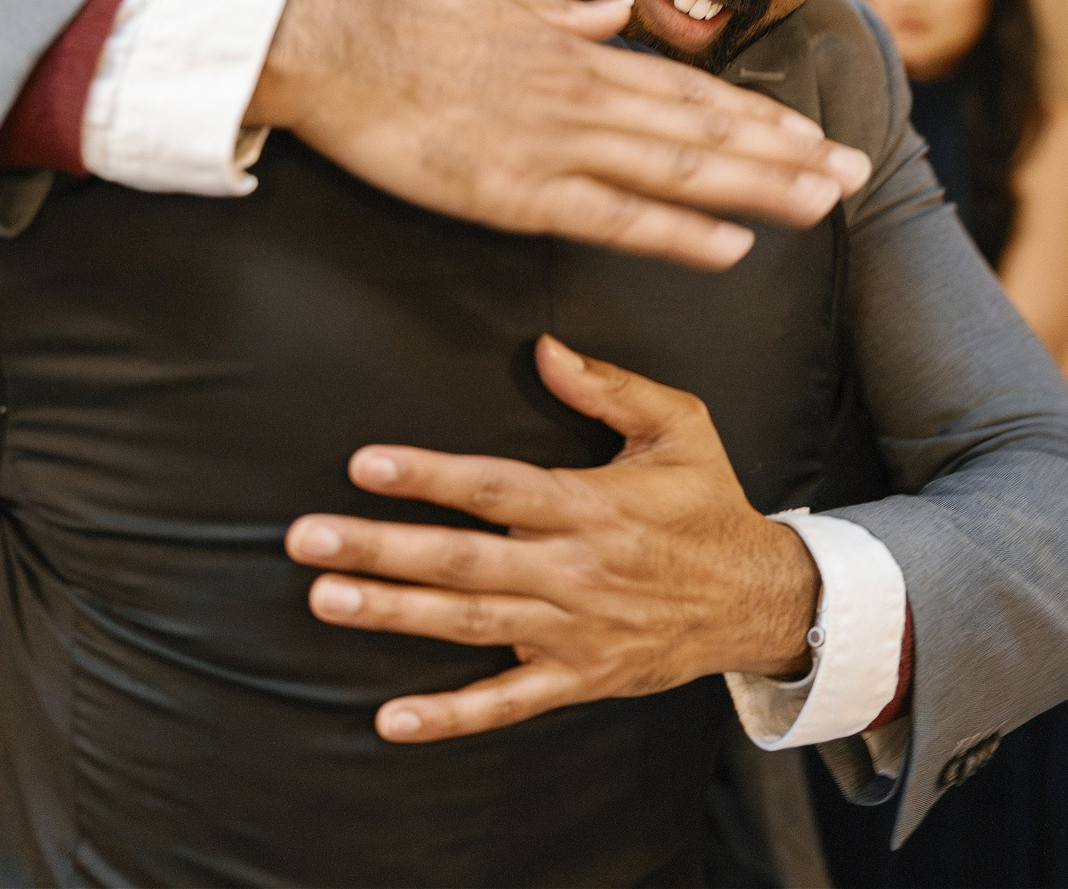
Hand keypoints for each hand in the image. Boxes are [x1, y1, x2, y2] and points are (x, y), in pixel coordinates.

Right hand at [247, 0, 869, 270]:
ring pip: (679, 169)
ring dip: (758, 189)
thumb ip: (559, 10)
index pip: (689, 90)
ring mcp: (555, 142)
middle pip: (706, 129)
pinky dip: (677, 232)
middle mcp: (583, 93)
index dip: (757, 115)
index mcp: (576, 51)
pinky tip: (730, 248)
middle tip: (856, 174)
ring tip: (823, 205)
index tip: (811, 134)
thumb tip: (610, 12)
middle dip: (787, 155)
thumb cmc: (393, 14)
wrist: (323, 42)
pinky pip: (614, 217)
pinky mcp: (515, 190)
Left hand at [284, 336, 819, 743]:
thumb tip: (543, 348)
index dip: (430, 476)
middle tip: (307, 537)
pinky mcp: (579, 677)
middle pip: (464, 559)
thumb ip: (610, 386)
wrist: (760, 597)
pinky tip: (392, 718)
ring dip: (394, 613)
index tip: (366, 465)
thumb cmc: (710, 504)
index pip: (496, 488)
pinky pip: (508, 702)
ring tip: (325, 599)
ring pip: (470, 623)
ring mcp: (574, 630)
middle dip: (380, 547)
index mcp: (592, 504)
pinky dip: (451, 715)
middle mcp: (575, 568)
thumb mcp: (679, 426)